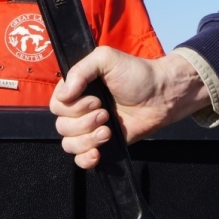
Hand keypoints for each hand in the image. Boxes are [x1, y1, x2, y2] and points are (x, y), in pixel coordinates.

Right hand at [50, 47, 208, 168]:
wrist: (161, 97)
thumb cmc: (136, 75)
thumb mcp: (106, 59)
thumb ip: (80, 70)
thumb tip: (63, 95)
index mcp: (77, 90)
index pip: (57, 105)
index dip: (72, 107)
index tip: (95, 100)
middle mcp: (80, 110)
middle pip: (62, 126)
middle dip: (83, 122)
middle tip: (106, 113)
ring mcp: (90, 129)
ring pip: (69, 144)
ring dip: (87, 139)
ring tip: (108, 131)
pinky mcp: (102, 145)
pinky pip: (80, 160)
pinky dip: (85, 159)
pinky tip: (97, 153)